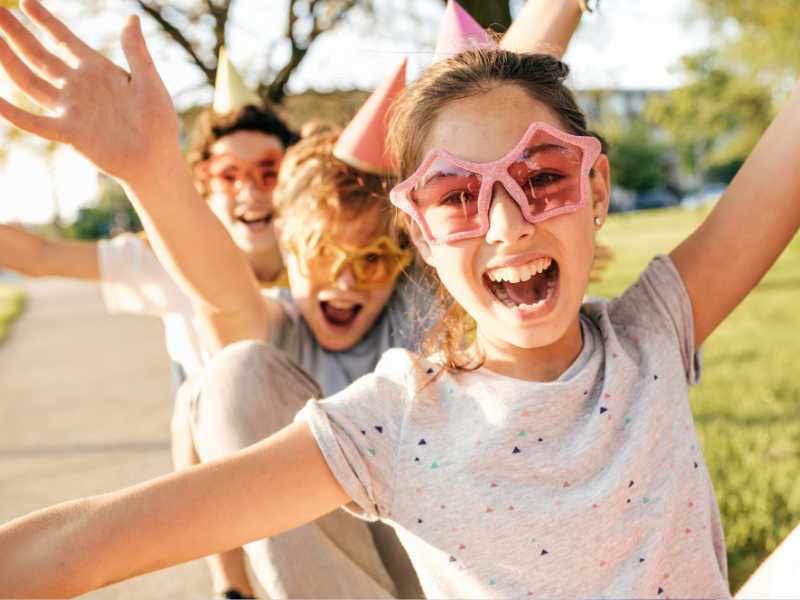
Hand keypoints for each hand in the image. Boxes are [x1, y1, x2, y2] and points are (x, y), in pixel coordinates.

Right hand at [0, 0, 179, 183]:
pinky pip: (35, 122)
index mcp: (97, 70)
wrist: (158, 160)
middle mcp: (78, 87)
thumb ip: (136, 51)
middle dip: (16, 34)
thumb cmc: (159, 122)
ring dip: (8, 61)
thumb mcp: (150, 82)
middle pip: (39, 55)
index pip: (63, 40)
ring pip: (30, 81)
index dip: (44, 21)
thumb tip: (131, 17)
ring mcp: (71, 110)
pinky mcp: (70, 134)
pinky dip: (14, 113)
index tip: (24, 2)